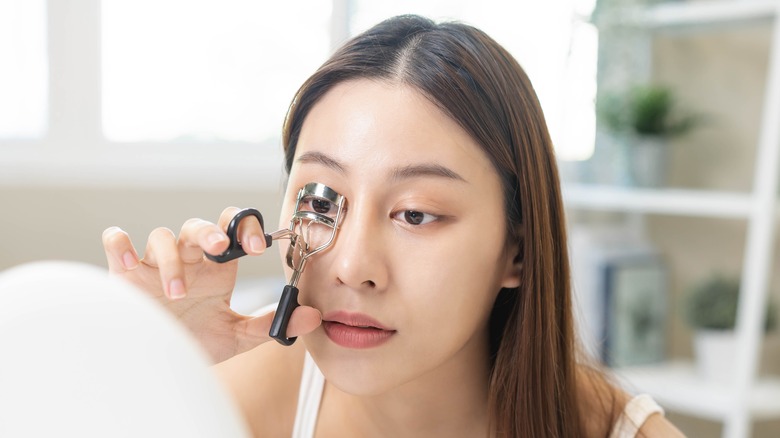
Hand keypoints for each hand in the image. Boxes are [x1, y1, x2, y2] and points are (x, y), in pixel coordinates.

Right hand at [102, 207, 320, 362]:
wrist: (159, 368)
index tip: (259, 247)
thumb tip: (313, 315)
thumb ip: (273, 323)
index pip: (232, 227)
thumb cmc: (196, 343)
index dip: (245, 227)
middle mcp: (187, 260)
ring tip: (178, 294)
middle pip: (197, 226)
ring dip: (171, 260)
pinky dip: (120, 245)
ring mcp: (154, 265)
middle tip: (221, 248)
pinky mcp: (124, 275)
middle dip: (211, 232)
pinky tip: (130, 262)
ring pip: (161, 236)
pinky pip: (115, 243)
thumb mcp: (238, 336)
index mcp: (215, 268)